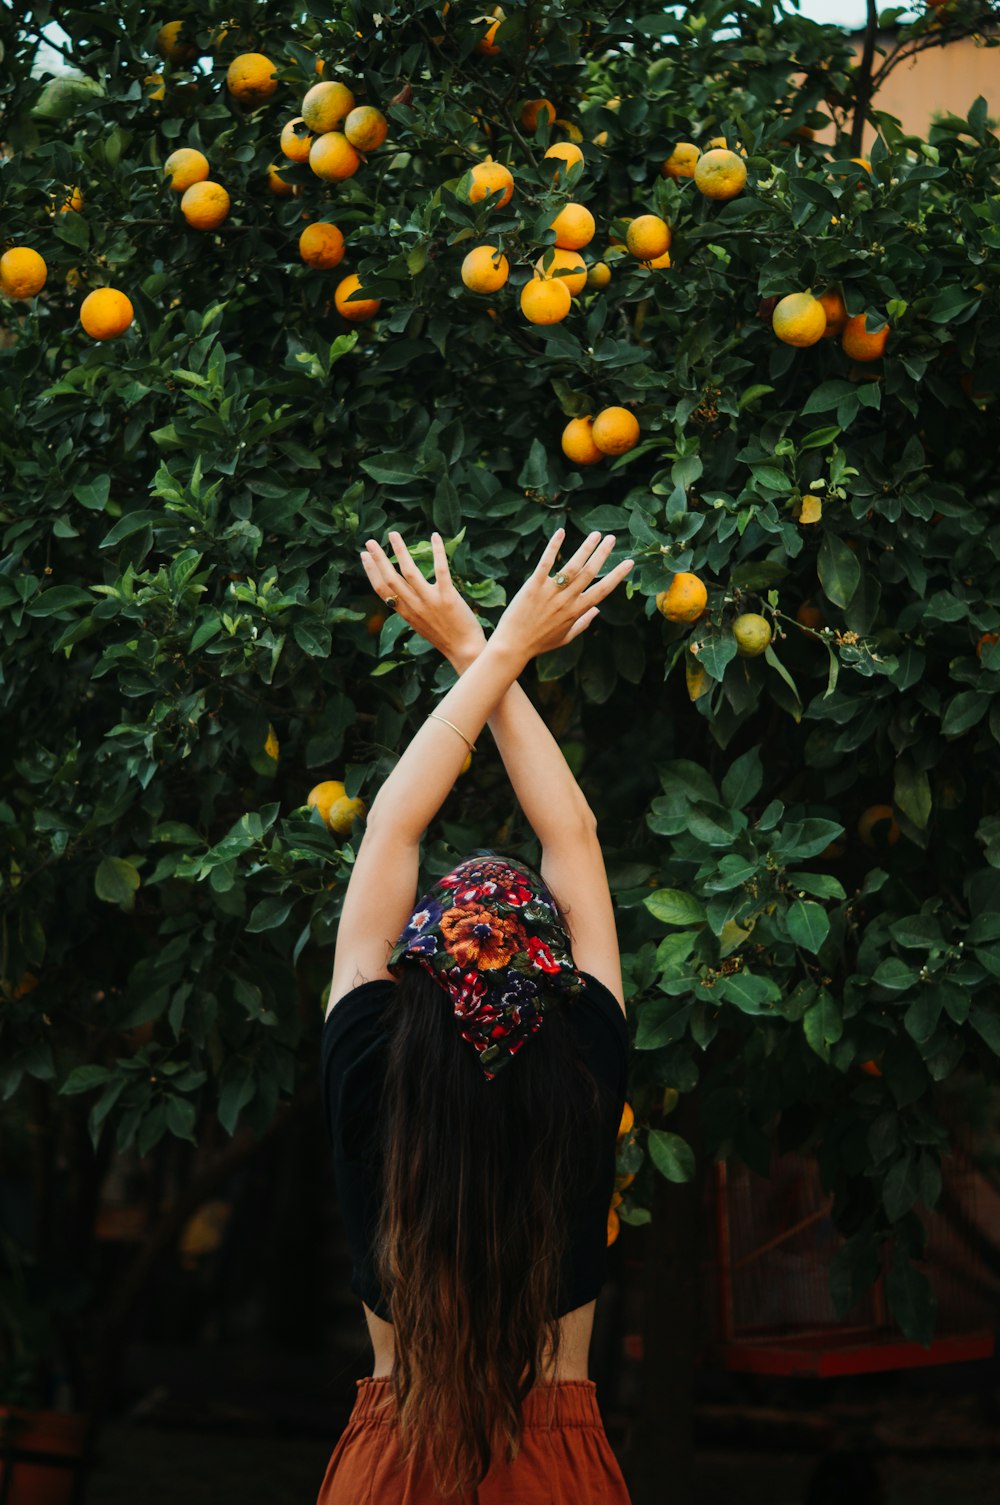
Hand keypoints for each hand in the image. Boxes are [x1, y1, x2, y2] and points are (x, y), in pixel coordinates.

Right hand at [360, 531, 486, 664]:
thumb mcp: (420, 624)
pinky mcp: (448, 597)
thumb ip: (411, 607)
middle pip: (390, 579)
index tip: (364, 556)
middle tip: (370, 541)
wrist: (464, 650)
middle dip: (378, 558)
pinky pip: (440, 570)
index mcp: (405, 613)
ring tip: (393, 534)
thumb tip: (403, 592)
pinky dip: (437, 551)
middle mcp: (414, 606)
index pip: (382, 590)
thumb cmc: (445, 637)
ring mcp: (430, 601)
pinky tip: (434, 536)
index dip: (371, 571)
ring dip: (400, 550)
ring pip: (409, 572)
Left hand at [492, 529, 633, 663]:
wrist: (513, 645)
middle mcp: (566, 600)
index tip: (629, 563)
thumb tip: (597, 610)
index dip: (617, 575)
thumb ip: (583, 623)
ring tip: (596, 534)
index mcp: (576, 611)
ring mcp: (550, 592)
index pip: (602, 590)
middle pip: (589, 573)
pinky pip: (546, 563)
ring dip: (586, 548)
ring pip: (572, 566)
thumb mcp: (565, 637)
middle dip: (602, 554)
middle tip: (612, 538)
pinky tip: (561, 532)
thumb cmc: (539, 642)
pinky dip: (554, 547)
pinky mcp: (533, 586)